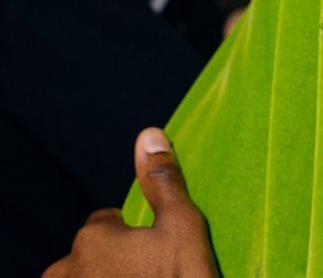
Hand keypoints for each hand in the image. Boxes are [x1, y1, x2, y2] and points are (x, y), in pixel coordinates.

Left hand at [43, 127, 218, 277]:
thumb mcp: (183, 229)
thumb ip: (162, 182)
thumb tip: (148, 134)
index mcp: (93, 239)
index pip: (107, 223)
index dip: (135, 238)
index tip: (156, 256)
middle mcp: (65, 271)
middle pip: (91, 256)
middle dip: (114, 264)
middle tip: (150, 277)